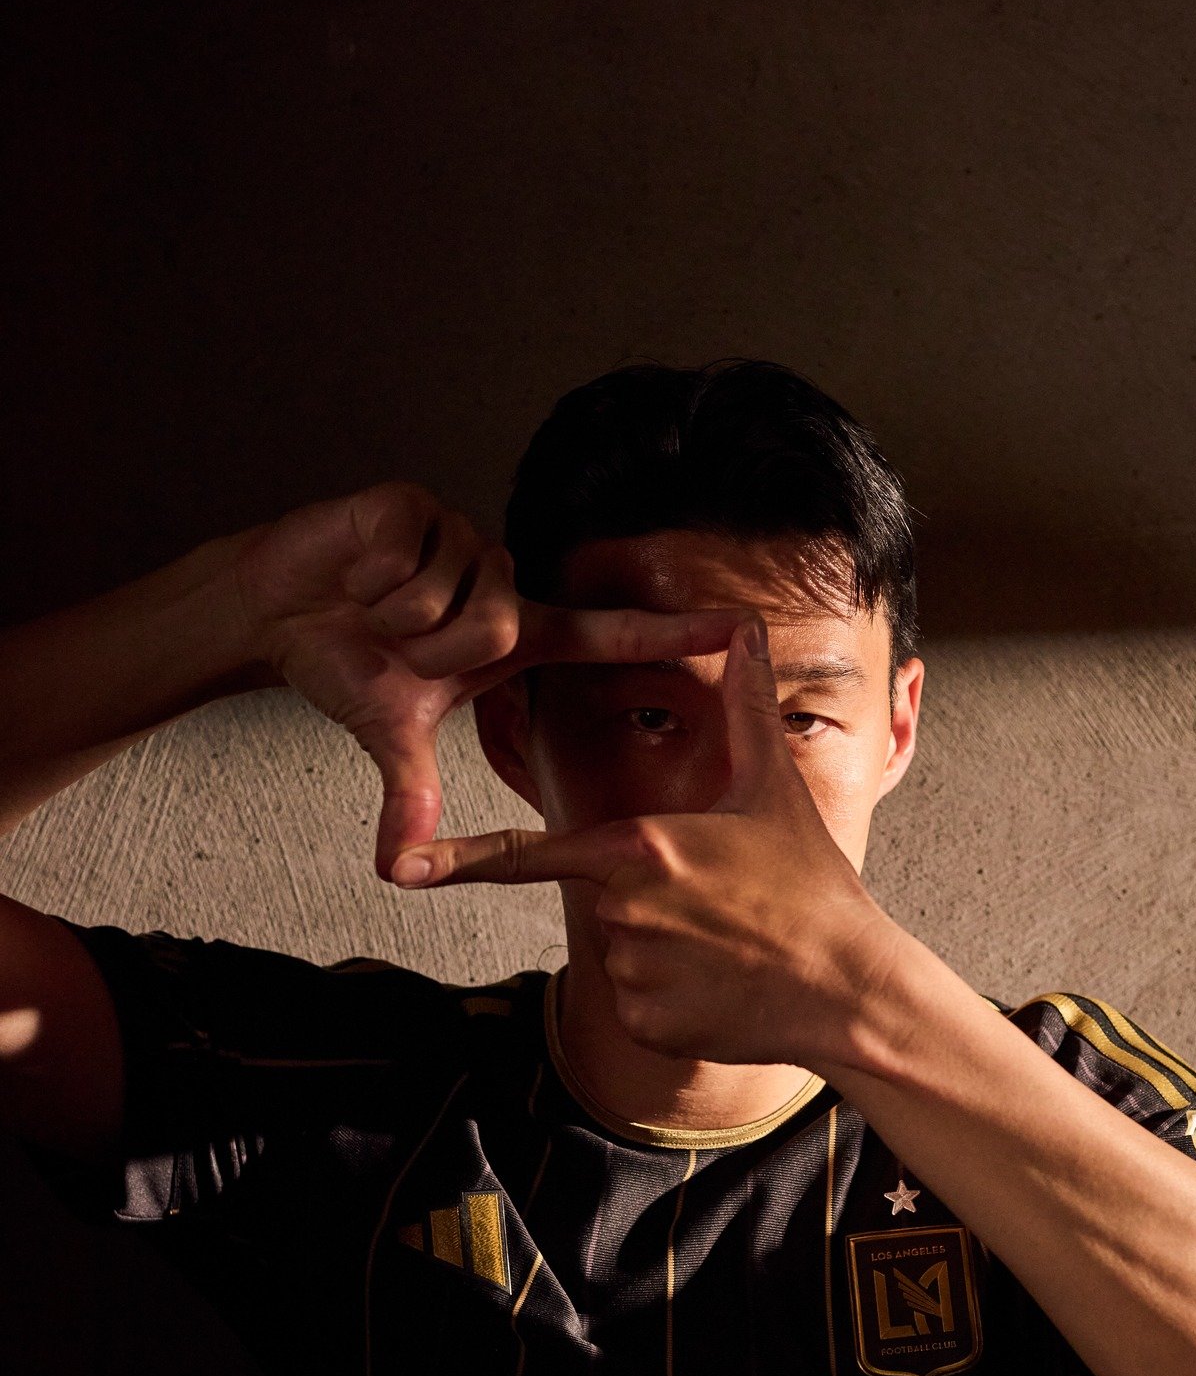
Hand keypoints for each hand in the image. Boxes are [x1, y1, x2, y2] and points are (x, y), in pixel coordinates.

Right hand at [232, 482, 742, 877]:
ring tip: (375, 609)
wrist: (274, 611)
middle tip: (398, 649)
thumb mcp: (388, 733)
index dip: (672, 632)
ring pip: (453, 593)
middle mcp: (500, 579)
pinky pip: (411, 557)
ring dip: (399, 617)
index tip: (740, 627)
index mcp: (515, 632)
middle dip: (435, 651)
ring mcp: (460, 538)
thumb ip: (409, 798)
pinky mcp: (415, 505)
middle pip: (499, 624)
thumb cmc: (348, 661)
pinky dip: (372, 580)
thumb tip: (398, 871)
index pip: (609, 632)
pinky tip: (357, 574)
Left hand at [390, 620, 899, 1068]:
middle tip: (725, 909)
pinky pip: (639, 1006)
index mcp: (640, 847)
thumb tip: (745, 629)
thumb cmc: (812, 887)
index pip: (531, 854)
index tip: (402, 866)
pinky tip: (724, 993)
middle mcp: (623, 909)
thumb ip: (744, 707)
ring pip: (623, 957)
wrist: (847, 987)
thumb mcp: (774, 790)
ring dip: (666, 956)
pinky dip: (674, 1004)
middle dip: (652, 906)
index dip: (461, 859)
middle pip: (604, 902)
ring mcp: (631, 972)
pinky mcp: (646, 1024)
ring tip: (731, 950)